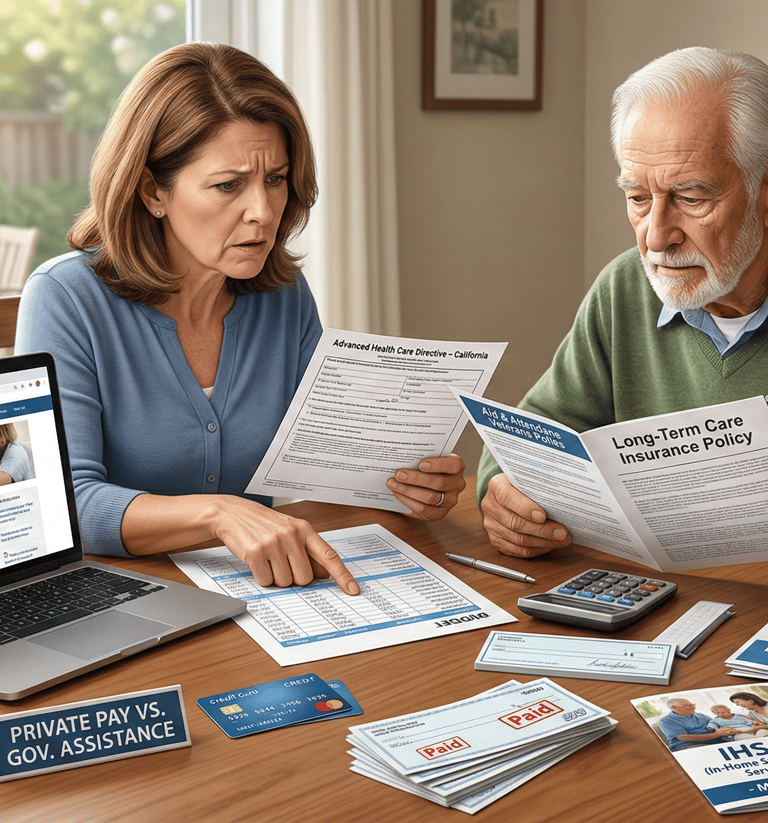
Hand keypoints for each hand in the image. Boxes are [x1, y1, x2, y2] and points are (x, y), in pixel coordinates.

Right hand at [212, 496, 358, 593]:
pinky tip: (257, 561)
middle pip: (304, 578)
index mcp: (304, 529)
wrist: (232, 513)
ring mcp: (273, 543)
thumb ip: (308, 551)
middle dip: (293, 577)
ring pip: (285, 582)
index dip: (342, 575)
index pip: (329, 556)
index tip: (353, 589)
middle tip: (281, 562)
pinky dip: (261, 577)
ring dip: (276, 577)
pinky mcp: (255, 553)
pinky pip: (266, 581)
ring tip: (268, 558)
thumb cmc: (263, 524)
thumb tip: (325, 574)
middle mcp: (291, 535)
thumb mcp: (290, 531)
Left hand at [386, 453, 465, 519]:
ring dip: (408, 491)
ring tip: (393, 484)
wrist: (426, 482)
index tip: (421, 464)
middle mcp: (457, 484)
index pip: (453, 465)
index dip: (438, 465)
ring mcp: (450, 500)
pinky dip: (408, 501)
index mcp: (457, 467)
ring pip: (430, 498)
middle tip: (399, 474)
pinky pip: (424, 510)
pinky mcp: (439, 513)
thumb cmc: (426, 466)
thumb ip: (420, 455)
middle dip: (416, 478)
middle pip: (439, 483)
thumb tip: (402, 455)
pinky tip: (397, 494)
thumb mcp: (428, 457)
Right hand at [481, 473, 571, 557]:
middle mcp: (490, 506)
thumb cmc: (521, 486)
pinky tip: (549, 545)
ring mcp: (491, 524)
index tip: (543, 516)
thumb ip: (538, 488)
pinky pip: (517, 550)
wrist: (506, 494)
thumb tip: (561, 502)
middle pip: (514, 523)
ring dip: (542, 542)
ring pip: (518, 540)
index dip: (525, 508)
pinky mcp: (496, 540)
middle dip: (542, 530)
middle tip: (562, 532)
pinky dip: (536, 550)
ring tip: (561, 540)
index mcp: (496, 486)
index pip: (507, 497)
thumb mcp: (527, 480)